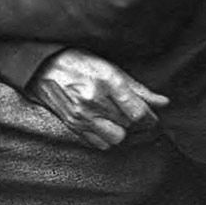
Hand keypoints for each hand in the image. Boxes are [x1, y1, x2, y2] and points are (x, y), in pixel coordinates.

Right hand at [27, 48, 168, 150]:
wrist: (42, 67)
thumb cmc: (78, 61)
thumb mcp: (109, 66)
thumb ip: (137, 88)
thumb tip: (163, 102)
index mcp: (107, 80)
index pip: (139, 113)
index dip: (151, 118)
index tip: (152, 117)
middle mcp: (95, 100)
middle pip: (129, 125)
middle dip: (135, 121)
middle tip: (132, 112)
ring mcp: (82, 115)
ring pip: (116, 138)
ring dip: (121, 131)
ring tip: (117, 119)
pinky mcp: (73, 125)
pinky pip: (99, 143)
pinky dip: (106, 137)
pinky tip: (104, 124)